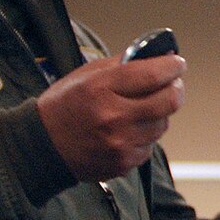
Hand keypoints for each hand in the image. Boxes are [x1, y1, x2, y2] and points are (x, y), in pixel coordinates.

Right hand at [36, 54, 184, 181]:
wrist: (42, 145)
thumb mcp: (87, 75)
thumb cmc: (64, 106)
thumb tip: (158, 56)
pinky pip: (150, 145)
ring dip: (158, 114)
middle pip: (169, 101)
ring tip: (139, 109)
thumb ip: (123, 64)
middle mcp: (114, 117)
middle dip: (175, 89)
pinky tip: (127, 130)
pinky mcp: (124, 162)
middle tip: (172, 84)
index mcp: (102, 89)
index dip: (172, 67)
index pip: (153, 74)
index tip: (177, 63)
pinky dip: (145, 135)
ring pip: (162, 124)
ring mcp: (120, 143)